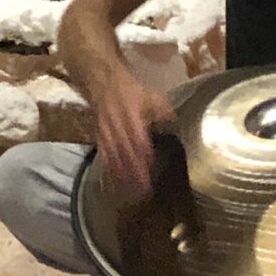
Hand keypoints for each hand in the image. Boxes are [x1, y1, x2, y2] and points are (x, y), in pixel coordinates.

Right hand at [93, 77, 178, 198]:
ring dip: (121, 176)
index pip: (138, 139)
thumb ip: (163, 112)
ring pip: (114, 158)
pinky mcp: (100, 138)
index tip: (151, 170)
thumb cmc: (131, 91)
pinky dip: (109, 171)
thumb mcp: (151, 96)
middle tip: (143, 191)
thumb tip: (176, 125)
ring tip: (130, 193)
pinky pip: (104, 156)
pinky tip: (113, 183)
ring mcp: (107, 134)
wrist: (103, 83)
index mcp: (132, 116)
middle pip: (125, 153)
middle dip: (133, 173)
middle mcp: (118, 127)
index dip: (143, 155)